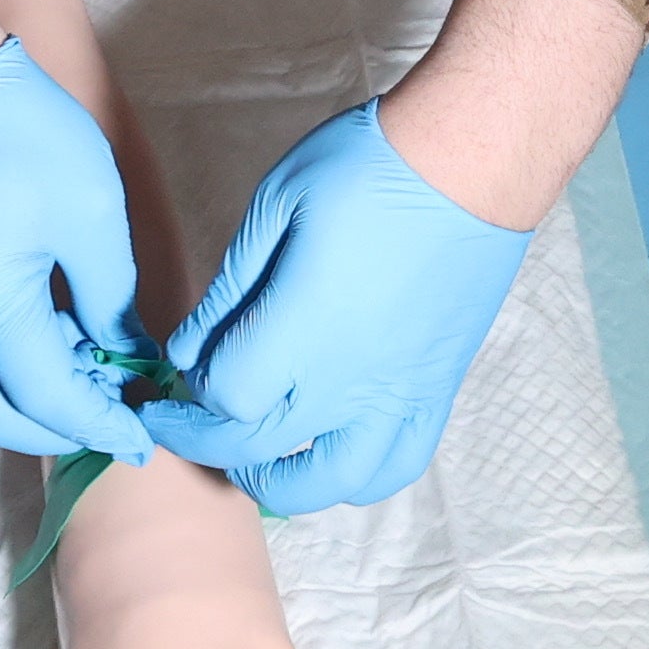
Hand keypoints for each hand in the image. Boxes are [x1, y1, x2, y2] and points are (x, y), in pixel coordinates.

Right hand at [0, 41, 150, 455]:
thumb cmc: (13, 129)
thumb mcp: (87, 211)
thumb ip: (110, 296)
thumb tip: (126, 353)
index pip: (48, 401)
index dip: (100, 425)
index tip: (143, 437)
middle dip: (60, 427)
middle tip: (118, 412)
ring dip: (37, 390)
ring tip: (100, 363)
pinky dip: (13, 357)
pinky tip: (61, 327)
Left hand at [148, 101, 532, 514]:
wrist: (471, 163)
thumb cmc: (367, 169)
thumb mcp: (276, 207)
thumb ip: (230, 289)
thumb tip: (190, 350)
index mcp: (299, 329)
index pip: (222, 397)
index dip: (189, 390)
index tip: (178, 367)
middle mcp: (347, 380)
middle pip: (255, 447)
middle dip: (203, 441)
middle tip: (178, 422)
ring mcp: (396, 394)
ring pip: (327, 483)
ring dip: (276, 486)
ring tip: (251, 462)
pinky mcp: (435, 391)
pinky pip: (396, 466)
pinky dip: (356, 479)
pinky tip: (330, 454)